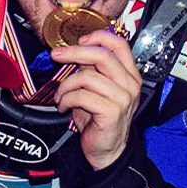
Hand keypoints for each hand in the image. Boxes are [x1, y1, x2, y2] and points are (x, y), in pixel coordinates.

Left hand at [53, 29, 143, 171]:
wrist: (106, 150)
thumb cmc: (99, 119)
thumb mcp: (96, 89)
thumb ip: (91, 70)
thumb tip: (73, 51)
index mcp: (129, 75)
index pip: (119, 44)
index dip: (98, 37)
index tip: (79, 40)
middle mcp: (130, 84)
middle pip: (102, 55)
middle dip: (74, 52)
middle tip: (56, 55)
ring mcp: (123, 98)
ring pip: (87, 77)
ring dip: (66, 85)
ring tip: (60, 96)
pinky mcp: (112, 112)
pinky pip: (82, 96)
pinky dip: (66, 99)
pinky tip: (63, 106)